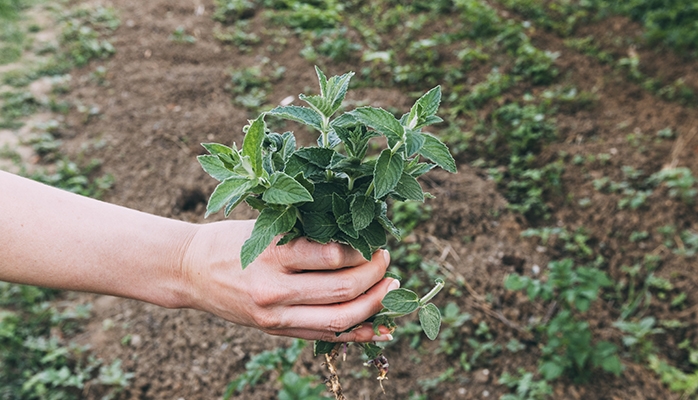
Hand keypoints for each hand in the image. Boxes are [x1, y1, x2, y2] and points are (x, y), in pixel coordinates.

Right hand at [181, 219, 397, 341]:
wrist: (189, 270)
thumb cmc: (230, 240)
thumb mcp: (265, 227)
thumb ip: (305, 235)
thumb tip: (356, 237)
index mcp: (272, 254)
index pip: (332, 256)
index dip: (362, 250)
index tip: (372, 241)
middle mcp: (274, 290)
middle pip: (342, 291)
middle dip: (375, 276)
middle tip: (386, 261)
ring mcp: (275, 316)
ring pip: (338, 319)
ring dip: (373, 305)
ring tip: (390, 289)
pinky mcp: (275, 331)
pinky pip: (324, 336)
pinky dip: (357, 334)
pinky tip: (380, 328)